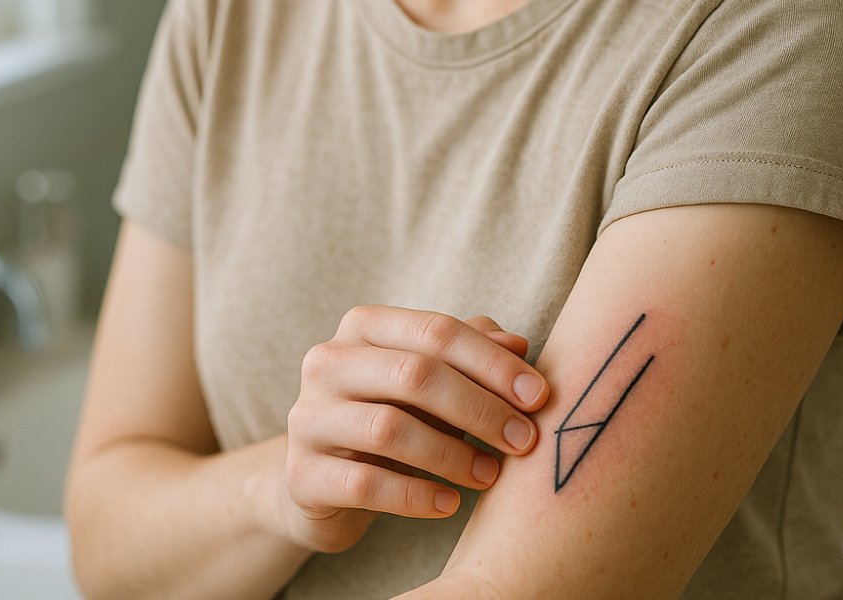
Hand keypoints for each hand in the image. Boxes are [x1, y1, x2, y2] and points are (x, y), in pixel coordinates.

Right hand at [280, 306, 548, 552]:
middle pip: (414, 374)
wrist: (324, 483)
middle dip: (480, 407)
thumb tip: (518, 342)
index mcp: (363, 327)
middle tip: (525, 441)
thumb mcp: (431, 382)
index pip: (436, 331)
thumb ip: (470, 355)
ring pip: (389, 429)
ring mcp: (308, 418)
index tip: (540, 396)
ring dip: (452, 454)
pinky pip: (365, 484)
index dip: (493, 362)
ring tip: (491, 475)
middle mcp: (328, 363)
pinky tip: (450, 504)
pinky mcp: (302, 475)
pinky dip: (416, 495)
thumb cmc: (392, 417)